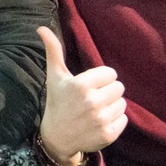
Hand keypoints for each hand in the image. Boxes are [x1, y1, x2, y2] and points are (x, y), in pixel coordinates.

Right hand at [38, 26, 126, 165]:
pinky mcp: (108, 134)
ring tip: (95, 111)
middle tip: (92, 98)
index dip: (101, 79)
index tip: (88, 86)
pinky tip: (99, 122)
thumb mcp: (55, 76)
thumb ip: (53, 51)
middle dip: (107, 92)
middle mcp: (92, 102)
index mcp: (81, 85)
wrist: (56, 137)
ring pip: (122, 104)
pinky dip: (115, 120)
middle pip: (119, 88)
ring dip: (111, 106)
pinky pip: (124, 119)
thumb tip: (41, 27)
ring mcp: (101, 119)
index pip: (110, 73)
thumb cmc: (57, 102)